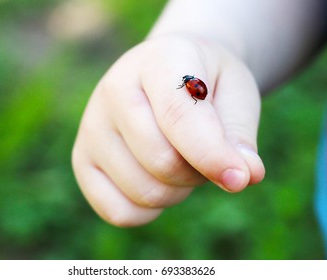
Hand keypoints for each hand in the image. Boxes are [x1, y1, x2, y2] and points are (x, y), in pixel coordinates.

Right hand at [72, 35, 264, 226]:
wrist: (169, 75)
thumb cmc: (204, 85)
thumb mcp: (235, 94)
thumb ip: (239, 135)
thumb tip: (244, 178)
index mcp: (157, 60)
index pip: (178, 116)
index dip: (211, 154)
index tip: (242, 178)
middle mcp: (112, 90)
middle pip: (163, 162)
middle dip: (199, 172)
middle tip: (203, 152)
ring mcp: (91, 127)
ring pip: (145, 192)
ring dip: (176, 190)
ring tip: (177, 158)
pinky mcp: (82, 161)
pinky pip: (119, 212)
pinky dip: (148, 211)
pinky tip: (154, 181)